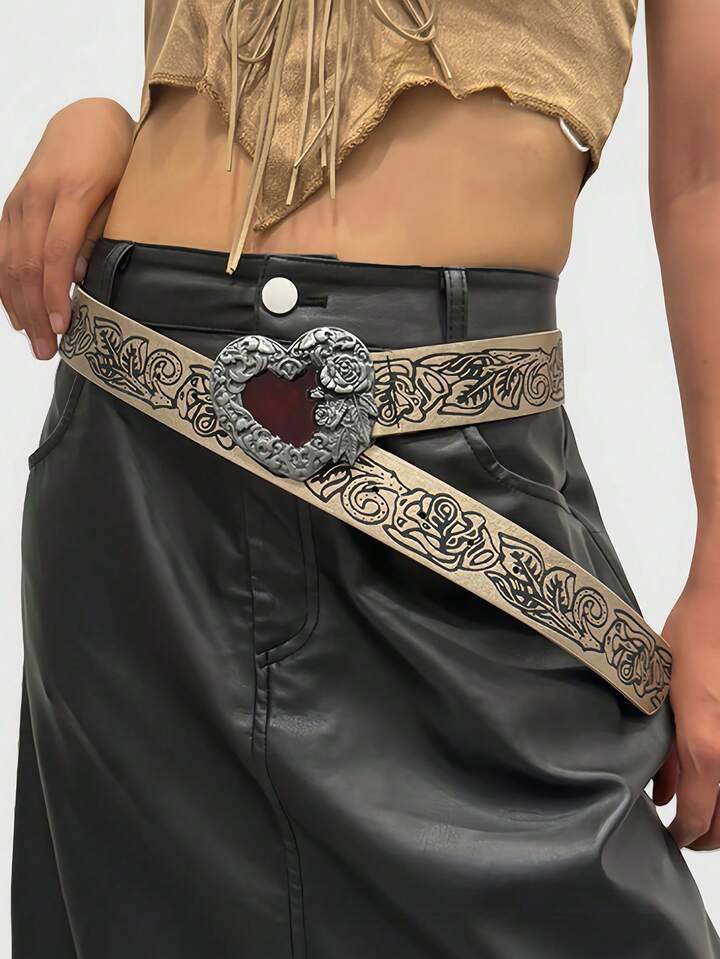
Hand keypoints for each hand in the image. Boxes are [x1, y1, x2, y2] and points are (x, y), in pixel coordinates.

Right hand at [0, 98, 134, 358]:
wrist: (87, 117)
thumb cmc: (117, 156)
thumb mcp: (123, 191)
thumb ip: (100, 232)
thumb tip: (78, 278)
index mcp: (71, 192)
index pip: (56, 252)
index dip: (55, 292)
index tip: (63, 326)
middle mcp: (37, 196)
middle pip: (28, 262)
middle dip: (36, 310)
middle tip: (48, 350)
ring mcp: (19, 200)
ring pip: (9, 259)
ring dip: (18, 305)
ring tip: (34, 341)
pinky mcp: (12, 204)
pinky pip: (1, 249)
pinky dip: (5, 284)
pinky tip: (15, 313)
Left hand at [653, 576, 719, 848]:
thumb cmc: (694, 639)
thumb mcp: (663, 695)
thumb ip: (666, 751)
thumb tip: (662, 791)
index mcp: (707, 750)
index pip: (696, 820)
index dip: (682, 835)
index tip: (671, 835)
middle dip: (707, 836)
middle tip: (687, 830)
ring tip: (705, 809)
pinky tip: (717, 778)